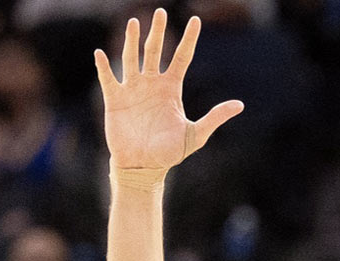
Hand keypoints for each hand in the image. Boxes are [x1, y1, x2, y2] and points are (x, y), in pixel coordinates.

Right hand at [94, 10, 243, 172]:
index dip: (188, 39)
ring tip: (134, 22)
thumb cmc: (169, 152)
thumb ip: (215, 117)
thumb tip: (240, 105)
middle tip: (160, 11)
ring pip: (131, 58)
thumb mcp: (196, 134)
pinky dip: (103, 66)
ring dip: (131, 41)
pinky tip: (99, 54)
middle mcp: (152, 84)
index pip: (181, 57)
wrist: (144, 166)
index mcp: (171, 89)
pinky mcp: (115, 100)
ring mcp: (133, 90)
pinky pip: (108, 79)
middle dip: (157, 31)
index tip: (195, 20)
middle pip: (154, 50)